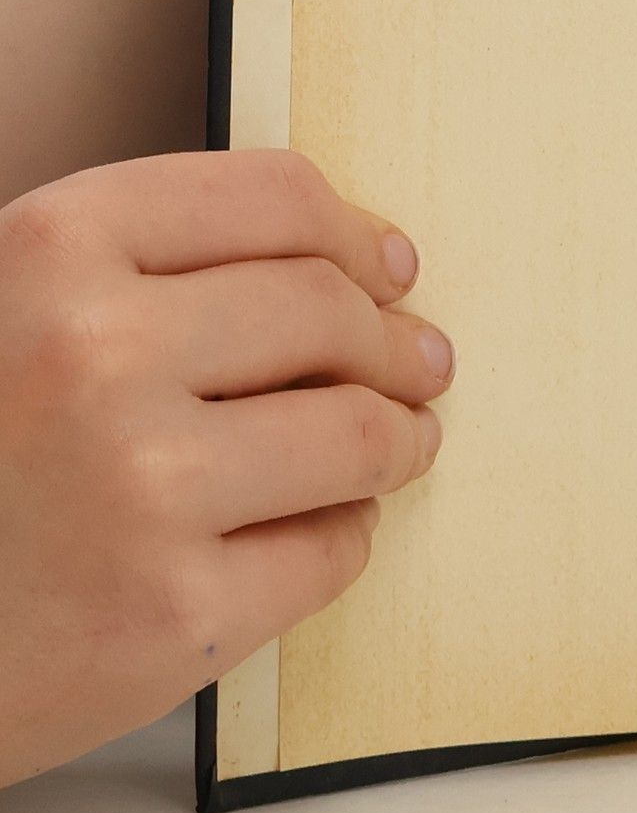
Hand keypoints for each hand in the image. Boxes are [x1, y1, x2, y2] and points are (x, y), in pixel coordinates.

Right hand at [0, 151, 454, 788]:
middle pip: (332, 313)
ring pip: (358, 433)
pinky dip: (343, 535)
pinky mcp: (176, 614)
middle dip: (395, 341)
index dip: (352, 232)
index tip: (388, 266)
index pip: (273, 198)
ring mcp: (140, 488)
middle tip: (419, 362)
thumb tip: (350, 267)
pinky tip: (319, 528)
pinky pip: (332, 549)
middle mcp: (95, 355)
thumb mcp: (6, 313)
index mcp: (49, 251)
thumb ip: (145, 271)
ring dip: (399, 438)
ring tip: (402, 442)